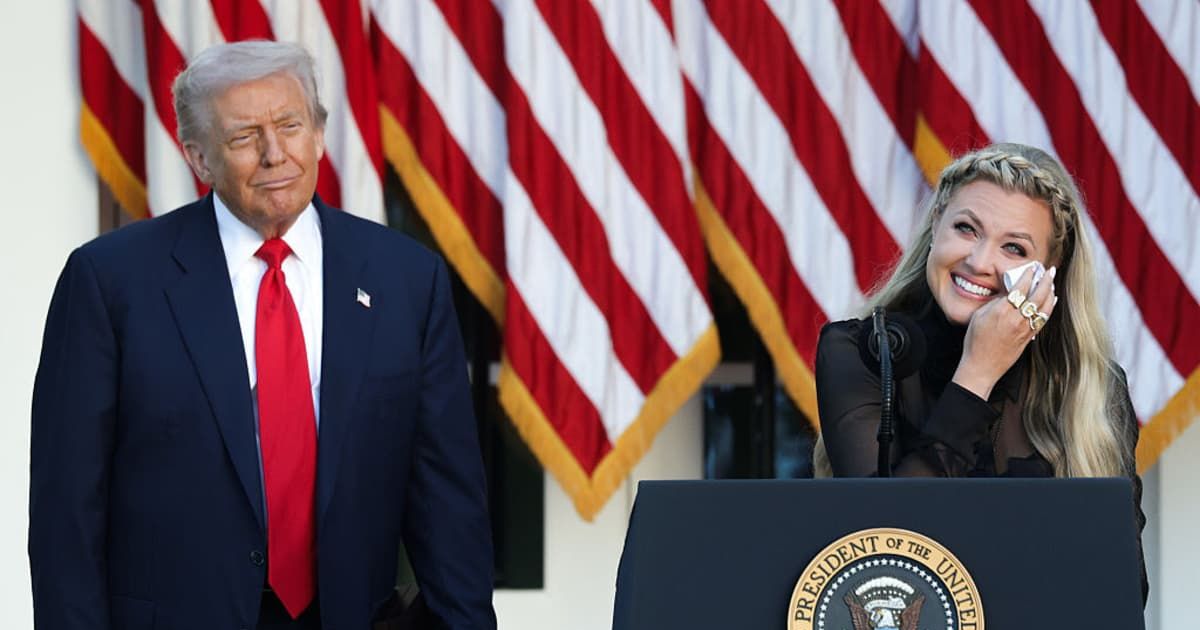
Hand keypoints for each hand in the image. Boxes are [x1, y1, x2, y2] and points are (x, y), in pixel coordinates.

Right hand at [952, 265, 1057, 398]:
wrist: (982, 366)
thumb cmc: (975, 341)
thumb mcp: (979, 316)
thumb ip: (994, 302)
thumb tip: (1006, 291)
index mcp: (1002, 311)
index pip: (1020, 288)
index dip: (1028, 275)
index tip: (1032, 267)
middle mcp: (1016, 319)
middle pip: (1037, 295)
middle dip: (1046, 280)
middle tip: (1050, 270)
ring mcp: (1024, 329)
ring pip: (1044, 307)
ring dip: (1050, 292)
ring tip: (1052, 282)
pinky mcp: (1028, 337)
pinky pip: (1043, 319)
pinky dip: (1049, 307)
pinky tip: (1051, 301)